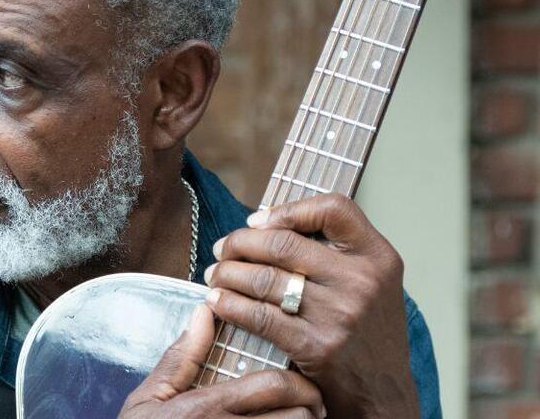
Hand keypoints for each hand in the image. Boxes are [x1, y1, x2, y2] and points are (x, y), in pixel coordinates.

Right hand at [119, 304, 325, 418]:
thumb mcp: (148, 399)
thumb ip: (180, 358)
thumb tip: (204, 313)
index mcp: (207, 409)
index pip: (273, 386)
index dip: (298, 381)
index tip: (302, 379)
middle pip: (297, 416)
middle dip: (310, 406)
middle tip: (310, 402)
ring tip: (295, 418)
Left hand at [203, 193, 418, 417]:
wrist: (384, 393)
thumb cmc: (366, 330)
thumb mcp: (370, 280)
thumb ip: (333, 249)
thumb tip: (265, 222)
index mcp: (378, 256)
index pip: (334, 208)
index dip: (288, 209)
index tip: (257, 221)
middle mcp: (362, 280)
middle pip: (283, 242)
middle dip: (240, 243)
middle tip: (222, 249)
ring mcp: (340, 314)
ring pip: (264, 278)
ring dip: (228, 273)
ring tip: (215, 275)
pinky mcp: (317, 346)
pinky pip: (259, 315)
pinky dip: (230, 305)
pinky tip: (217, 301)